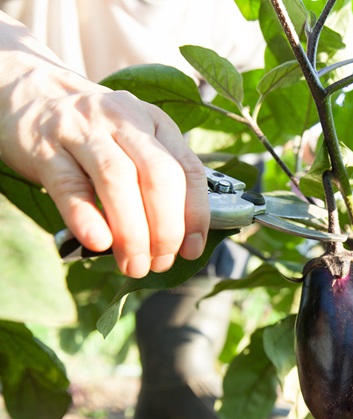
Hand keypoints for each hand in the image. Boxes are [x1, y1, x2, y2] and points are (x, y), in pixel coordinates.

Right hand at [0, 14, 209, 277]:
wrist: (30, 93)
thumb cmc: (94, 132)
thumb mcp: (134, 141)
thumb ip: (158, 179)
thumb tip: (180, 239)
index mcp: (154, 122)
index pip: (188, 169)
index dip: (195, 214)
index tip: (192, 249)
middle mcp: (123, 120)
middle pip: (158, 176)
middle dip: (166, 229)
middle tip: (160, 262)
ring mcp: (82, 130)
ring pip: (117, 179)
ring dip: (132, 232)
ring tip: (134, 265)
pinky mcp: (45, 147)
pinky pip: (70, 185)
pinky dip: (86, 217)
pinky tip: (98, 243)